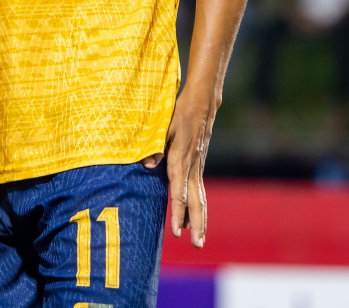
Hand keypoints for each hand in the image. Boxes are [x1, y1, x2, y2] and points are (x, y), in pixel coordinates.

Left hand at [146, 85, 216, 247]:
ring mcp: (197, 166)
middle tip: (195, 244)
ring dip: (200, 221)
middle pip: (194, 201)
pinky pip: (200, 191)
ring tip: (199, 241)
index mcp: (181, 157)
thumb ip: (155, 147)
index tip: (176, 231)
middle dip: (195, 224)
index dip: (177, 212)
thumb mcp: (163, 125)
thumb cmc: (179, 112)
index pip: (179, 190)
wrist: (202, 103)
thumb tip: (147, 166)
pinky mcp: (199, 165)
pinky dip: (199, 208)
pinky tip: (197, 220)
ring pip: (200, 199)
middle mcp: (192, 165)